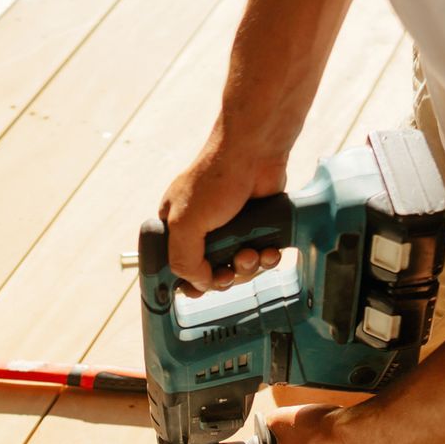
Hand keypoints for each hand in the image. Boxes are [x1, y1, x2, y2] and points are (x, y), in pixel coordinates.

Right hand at [158, 141, 285, 294]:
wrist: (256, 153)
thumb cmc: (216, 179)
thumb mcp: (184, 223)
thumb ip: (183, 260)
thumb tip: (200, 284)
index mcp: (176, 227)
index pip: (178, 267)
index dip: (191, 283)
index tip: (201, 290)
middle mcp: (202, 229)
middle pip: (212, 273)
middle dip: (225, 276)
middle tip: (230, 270)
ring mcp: (231, 229)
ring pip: (240, 267)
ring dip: (248, 267)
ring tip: (252, 254)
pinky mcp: (257, 227)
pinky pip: (261, 256)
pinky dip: (266, 259)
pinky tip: (269, 252)